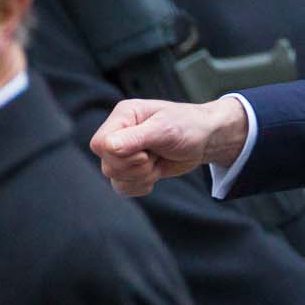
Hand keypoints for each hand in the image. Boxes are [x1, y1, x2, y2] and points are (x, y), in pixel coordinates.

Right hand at [92, 95, 249, 195]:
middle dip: (138, 167)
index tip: (146, 152)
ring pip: (115, 178)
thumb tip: (108, 146)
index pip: (99, 144)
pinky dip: (142, 185)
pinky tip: (156, 172)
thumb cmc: (188, 126)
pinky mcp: (130, 169)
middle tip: (157, 154)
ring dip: (143, 176)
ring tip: (158, 160)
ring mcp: (123, 153)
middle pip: (107, 165)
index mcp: (123, 117)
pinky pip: (123, 188)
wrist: (205, 139)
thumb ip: (136, 137)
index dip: (121, 155)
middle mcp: (118, 134)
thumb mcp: (165, 129)